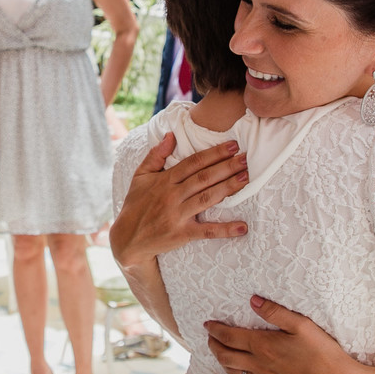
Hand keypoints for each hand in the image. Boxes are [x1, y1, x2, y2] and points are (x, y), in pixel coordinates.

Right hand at [109, 132, 248, 266]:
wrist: (127, 238)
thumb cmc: (136, 205)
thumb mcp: (140, 176)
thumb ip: (155, 155)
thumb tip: (170, 135)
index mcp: (164, 180)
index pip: (193, 163)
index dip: (214, 153)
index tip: (232, 146)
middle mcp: (172, 195)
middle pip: (204, 178)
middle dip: (227, 167)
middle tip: (247, 158)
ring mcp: (177, 215)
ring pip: (207, 198)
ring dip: (228, 188)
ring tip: (246, 178)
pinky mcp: (181, 234)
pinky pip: (206, 231)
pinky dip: (224, 230)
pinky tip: (242, 227)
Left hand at [204, 296, 371, 373]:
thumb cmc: (323, 353)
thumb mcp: (301, 325)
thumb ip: (274, 312)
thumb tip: (252, 300)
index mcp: (262, 346)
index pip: (229, 337)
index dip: (215, 330)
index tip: (207, 324)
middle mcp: (258, 365)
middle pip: (224, 356)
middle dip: (213, 345)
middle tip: (209, 336)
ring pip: (232, 372)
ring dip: (221, 360)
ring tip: (219, 351)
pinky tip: (239, 371)